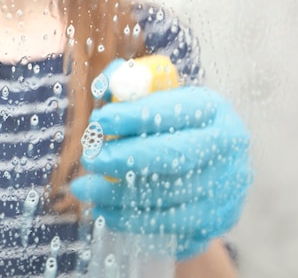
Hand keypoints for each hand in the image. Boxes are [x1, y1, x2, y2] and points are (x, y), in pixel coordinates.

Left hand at [71, 60, 251, 259]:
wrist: (203, 171)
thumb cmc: (168, 127)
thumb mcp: (153, 99)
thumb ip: (126, 83)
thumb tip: (103, 86)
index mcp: (214, 111)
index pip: (175, 111)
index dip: (134, 116)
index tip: (99, 120)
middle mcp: (228, 151)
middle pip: (173, 157)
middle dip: (123, 158)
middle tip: (89, 157)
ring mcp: (225, 190)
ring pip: (166, 196)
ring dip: (116, 193)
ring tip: (83, 187)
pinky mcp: (213, 223)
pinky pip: (165, 226)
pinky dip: (127, 220)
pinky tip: (101, 210)